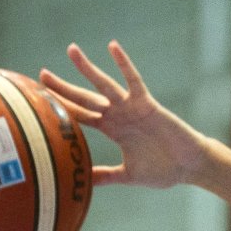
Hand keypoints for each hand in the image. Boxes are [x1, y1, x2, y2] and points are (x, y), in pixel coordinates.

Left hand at [40, 41, 207, 187]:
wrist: (189, 167)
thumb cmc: (164, 170)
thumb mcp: (128, 175)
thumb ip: (106, 176)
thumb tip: (82, 183)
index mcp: (113, 130)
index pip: (81, 116)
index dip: (62, 108)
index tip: (41, 101)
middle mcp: (118, 115)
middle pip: (85, 98)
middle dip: (63, 87)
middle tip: (41, 75)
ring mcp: (131, 107)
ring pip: (104, 84)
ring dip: (87, 68)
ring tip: (71, 51)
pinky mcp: (147, 104)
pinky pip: (133, 80)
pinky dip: (124, 64)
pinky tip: (112, 47)